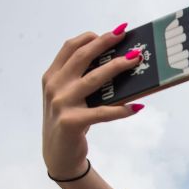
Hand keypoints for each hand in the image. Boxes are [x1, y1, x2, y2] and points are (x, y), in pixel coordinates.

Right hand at [41, 24, 143, 179]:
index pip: (70, 47)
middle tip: (126, 36)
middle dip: (105, 43)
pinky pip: (102, 112)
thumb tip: (117, 62)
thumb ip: (83, 80)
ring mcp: (61, 104)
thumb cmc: (71, 121)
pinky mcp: (71, 122)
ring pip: (93, 79)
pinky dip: (121, 110)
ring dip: (117, 67)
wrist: (58, 155)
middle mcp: (54, 87)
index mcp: (52, 76)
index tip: (113, 32)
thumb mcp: (70, 97)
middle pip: (82, 56)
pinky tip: (137, 107)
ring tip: (135, 60)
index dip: (91, 37)